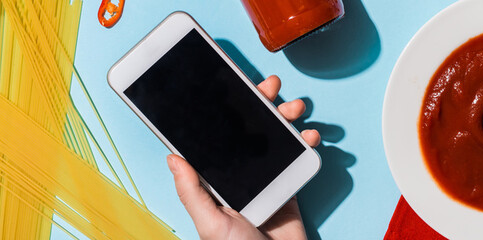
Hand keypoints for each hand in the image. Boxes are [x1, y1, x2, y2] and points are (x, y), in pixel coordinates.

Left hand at [166, 75, 320, 239]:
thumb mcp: (210, 223)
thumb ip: (192, 191)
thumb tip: (172, 157)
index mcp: (216, 178)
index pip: (216, 136)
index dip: (223, 109)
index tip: (228, 84)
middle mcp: (240, 172)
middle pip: (249, 127)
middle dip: (260, 102)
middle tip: (269, 87)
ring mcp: (265, 176)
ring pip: (276, 135)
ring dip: (286, 116)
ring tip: (294, 109)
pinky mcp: (289, 183)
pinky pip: (298, 155)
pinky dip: (307, 141)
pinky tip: (310, 136)